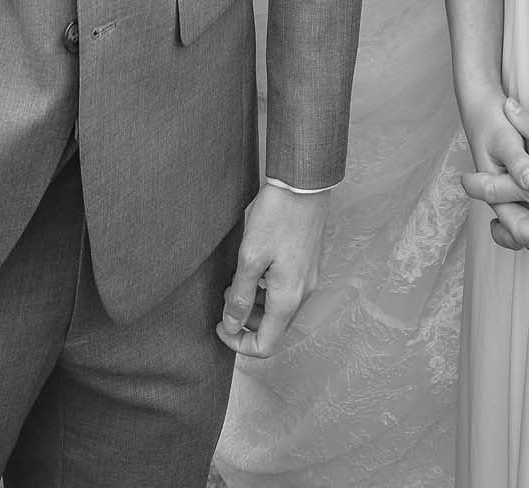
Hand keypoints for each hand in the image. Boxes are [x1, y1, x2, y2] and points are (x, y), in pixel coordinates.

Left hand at [217, 185, 329, 356]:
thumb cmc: (278, 216)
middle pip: (273, 328)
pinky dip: (267, 289)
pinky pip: (286, 290)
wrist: (304, 183)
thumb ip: (241, 296)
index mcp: (288, 298)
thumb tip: (232, 325)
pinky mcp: (307, 264)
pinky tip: (254, 266)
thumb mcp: (250, 257)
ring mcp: (308, 278)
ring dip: (256, 304)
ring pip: (279, 309)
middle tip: (227, 296)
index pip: (265, 345)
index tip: (220, 325)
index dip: (239, 344)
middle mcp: (302, 293)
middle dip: (246, 321)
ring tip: (237, 279)